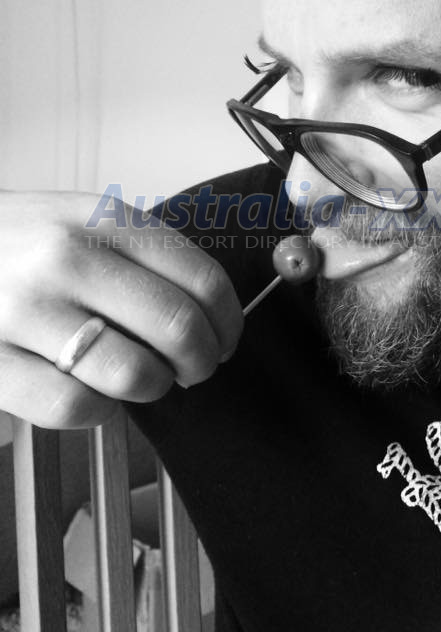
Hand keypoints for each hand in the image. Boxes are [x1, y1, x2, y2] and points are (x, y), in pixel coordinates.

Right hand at [0, 189, 242, 427]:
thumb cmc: (19, 243)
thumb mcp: (82, 220)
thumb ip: (143, 255)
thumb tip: (213, 316)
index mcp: (101, 218)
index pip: (202, 279)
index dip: (228, 322)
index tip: (225, 339)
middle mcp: (66, 257)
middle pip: (178, 328)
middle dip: (201, 362)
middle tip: (193, 369)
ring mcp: (24, 309)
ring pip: (133, 373)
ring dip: (151, 387)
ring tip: (140, 378)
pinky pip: (75, 408)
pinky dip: (98, 412)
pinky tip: (92, 394)